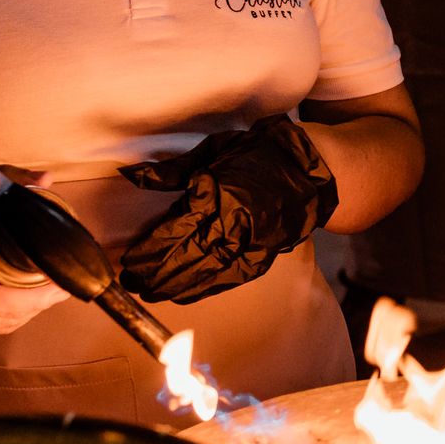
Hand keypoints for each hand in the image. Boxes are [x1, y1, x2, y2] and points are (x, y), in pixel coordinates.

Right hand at [0, 166, 71, 333]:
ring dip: (29, 312)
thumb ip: (4, 180)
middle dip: (40, 304)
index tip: (59, 282)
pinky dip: (12, 316)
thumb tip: (45, 179)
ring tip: (53, 291)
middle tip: (65, 284)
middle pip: (2, 316)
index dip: (31, 297)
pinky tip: (30, 302)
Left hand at [118, 115, 338, 304]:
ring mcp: (253, 244)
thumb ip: (175, 169)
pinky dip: (205, 288)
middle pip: (187, 257)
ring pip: (207, 273)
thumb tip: (135, 176)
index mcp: (222, 196)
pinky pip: (230, 277)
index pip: (176, 231)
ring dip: (176, 286)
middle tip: (131, 283)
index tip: (129, 261)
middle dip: (156, 273)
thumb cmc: (262, 153)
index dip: (150, 250)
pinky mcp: (265, 255)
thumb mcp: (216, 150)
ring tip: (151, 293)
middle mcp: (237, 226)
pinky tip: (185, 294)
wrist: (315, 168)